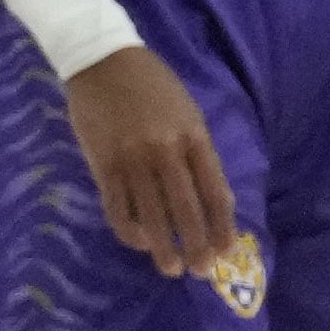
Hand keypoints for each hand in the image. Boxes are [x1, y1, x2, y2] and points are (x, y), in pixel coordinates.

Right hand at [60, 46, 236, 279]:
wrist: (103, 60)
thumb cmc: (153, 86)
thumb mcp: (189, 113)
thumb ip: (200, 154)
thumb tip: (216, 200)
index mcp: (194, 138)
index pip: (215, 191)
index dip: (222, 225)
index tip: (226, 250)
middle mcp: (166, 152)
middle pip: (186, 209)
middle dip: (196, 244)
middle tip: (200, 270)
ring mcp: (132, 159)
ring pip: (152, 214)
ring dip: (163, 246)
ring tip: (171, 269)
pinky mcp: (103, 163)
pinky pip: (117, 206)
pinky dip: (129, 229)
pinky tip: (139, 242)